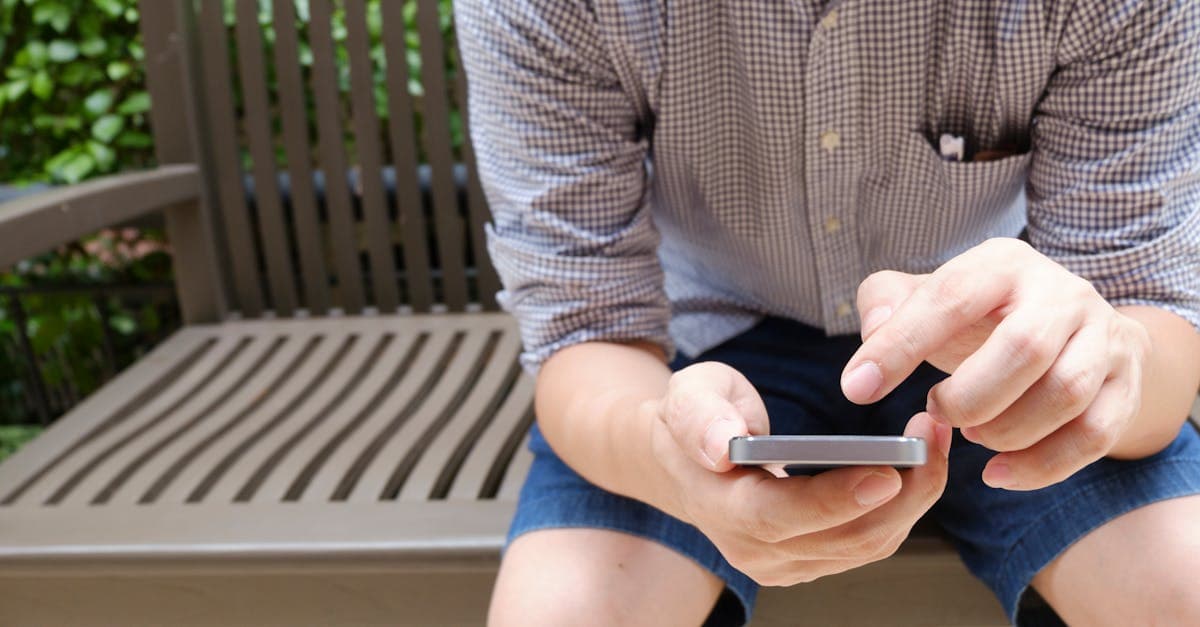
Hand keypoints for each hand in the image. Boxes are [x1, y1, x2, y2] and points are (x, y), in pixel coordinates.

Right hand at [647, 361, 950, 585]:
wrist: (689, 462)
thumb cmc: (696, 420)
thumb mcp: (687, 395)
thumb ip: (701, 416)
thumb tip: (722, 446)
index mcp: (720, 508)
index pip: (780, 517)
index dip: (835, 501)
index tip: (887, 473)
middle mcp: (754, 550)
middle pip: (842, 538)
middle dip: (902, 492)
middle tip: (931, 434)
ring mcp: (786, 563)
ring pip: (867, 545)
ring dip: (914, 498)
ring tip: (934, 440)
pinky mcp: (813, 560)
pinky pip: (869, 542)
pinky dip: (903, 506)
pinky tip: (920, 465)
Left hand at [842, 237, 1151, 490]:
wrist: (1069, 326)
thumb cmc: (980, 315)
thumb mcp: (928, 295)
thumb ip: (886, 303)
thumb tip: (873, 333)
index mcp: (1001, 264)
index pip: (949, 298)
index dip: (900, 345)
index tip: (857, 388)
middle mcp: (1061, 293)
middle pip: (1023, 348)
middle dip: (968, 396)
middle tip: (937, 412)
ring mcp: (1102, 337)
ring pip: (1065, 393)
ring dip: (1006, 430)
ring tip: (972, 434)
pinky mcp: (1125, 383)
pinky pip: (1094, 434)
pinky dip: (1042, 466)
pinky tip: (1000, 473)